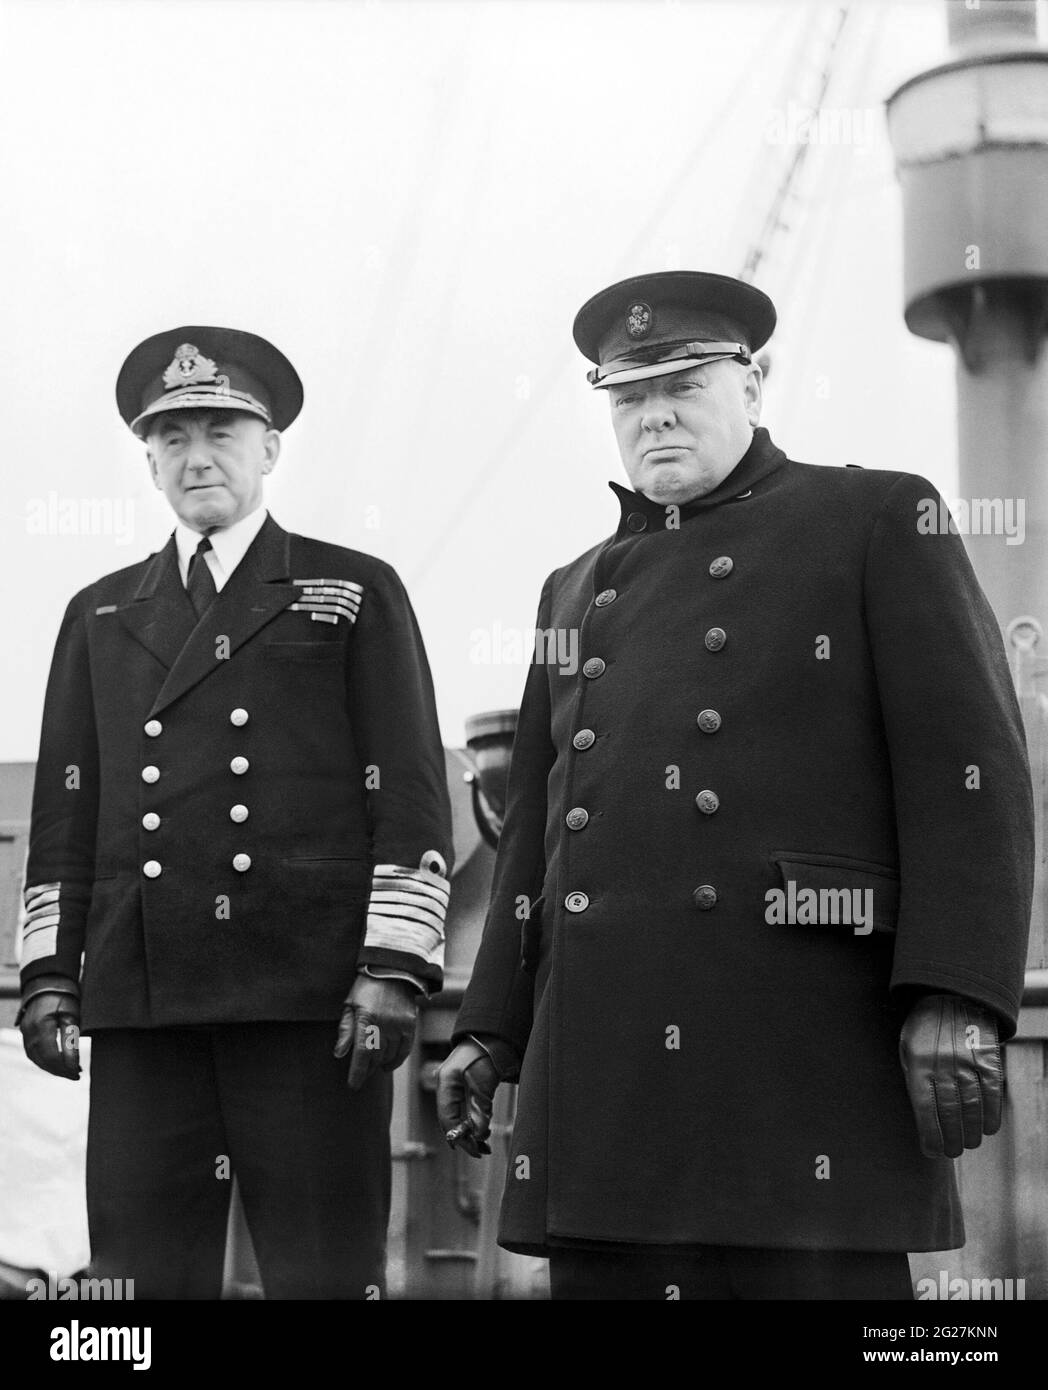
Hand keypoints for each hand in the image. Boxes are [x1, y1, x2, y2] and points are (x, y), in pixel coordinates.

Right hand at [19, 984, 80, 1080]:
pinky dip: (45, 1060)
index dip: (64, 1068)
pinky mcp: (26, 1032)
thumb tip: (73, 1065)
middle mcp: (29, 1032)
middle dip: (60, 1070)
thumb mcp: (72, 1016)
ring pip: (36, 1059)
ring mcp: (25, 1032)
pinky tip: (57, 1062)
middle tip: (76, 1074)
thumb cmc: (63, 996)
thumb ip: (71, 1041)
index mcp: (41, 1026)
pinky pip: (33, 1052)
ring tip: (69, 1070)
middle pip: (43, 1060)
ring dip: (52, 1067)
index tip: (78, 1073)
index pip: (51, 1056)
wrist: (48, 981)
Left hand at [334, 974, 418, 1090]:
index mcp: (366, 1019)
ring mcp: (399, 1024)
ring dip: (381, 1064)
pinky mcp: (410, 1024)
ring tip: (374, 1066)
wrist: (392, 969)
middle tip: (361, 1074)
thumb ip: (346, 1030)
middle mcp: (384, 1024)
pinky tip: (389, 1063)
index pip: (361, 1054)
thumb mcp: (350, 1005)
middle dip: (367, 1068)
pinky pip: (405, 1049)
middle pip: (375, 1057)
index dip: (357, 1072)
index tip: (353, 1085)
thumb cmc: (366, 987)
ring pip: (390, 1055)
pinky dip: (397, 1059)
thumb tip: (339, 1053)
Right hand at [436, 1039, 497, 1157]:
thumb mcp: (485, 1085)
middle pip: (449, 1120)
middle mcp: (444, 1086)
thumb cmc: (488, 1056)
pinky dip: (470, 1122)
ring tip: (484, 1144)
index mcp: (446, 1082)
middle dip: (464, 1137)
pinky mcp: (459, 1088)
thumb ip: (480, 1110)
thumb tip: (478, 1135)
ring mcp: (450, 1086)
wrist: (493, 1038)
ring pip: (455, 1117)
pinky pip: (460, 1110)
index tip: (475, 1150)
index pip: (447, 1119)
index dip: (460, 1137)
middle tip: (481, 1151)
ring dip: (468, 1132)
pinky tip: (482, 1130)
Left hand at [899, 993, 1002, 1157]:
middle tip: (953, 1152)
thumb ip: (914, 1078)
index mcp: (918, 1063)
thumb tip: (924, 1118)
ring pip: (971, 1106)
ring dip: (971, 1131)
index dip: (929, 1134)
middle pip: (949, 1112)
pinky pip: (991, 1093)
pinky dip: (991, 1114)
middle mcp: (943, 1064)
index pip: (924, 1109)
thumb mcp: (907, 1048)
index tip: (932, 1152)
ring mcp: (967, 1061)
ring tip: (968, 1144)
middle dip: (951, 1138)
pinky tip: (988, 1128)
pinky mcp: (987, 1059)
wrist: (951, 996)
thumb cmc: (924, 1028)